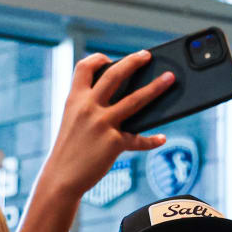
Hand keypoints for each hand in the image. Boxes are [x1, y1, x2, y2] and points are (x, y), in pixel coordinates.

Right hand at [42, 51, 173, 196]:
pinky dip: (152, 140)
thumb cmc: (71, 149)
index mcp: (75, 99)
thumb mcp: (74, 121)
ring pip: (135, 100)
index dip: (97, 59)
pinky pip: (139, 139)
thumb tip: (125, 99)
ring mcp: (102, 124)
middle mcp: (88, 107)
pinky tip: (162, 138)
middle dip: (133, 61)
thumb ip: (91, 108)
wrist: (62, 176)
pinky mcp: (114, 143)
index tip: (109, 57)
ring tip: (169, 79)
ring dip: (155, 88)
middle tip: (147, 55)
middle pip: (114, 75)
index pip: (84, 68)